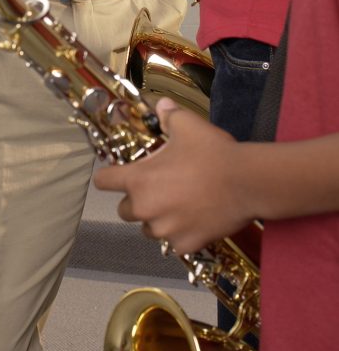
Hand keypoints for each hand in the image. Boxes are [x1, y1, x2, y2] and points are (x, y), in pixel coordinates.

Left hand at [94, 99, 252, 254]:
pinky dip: (181, 235)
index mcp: (138, 180)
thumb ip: (167, 116)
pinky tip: (196, 220)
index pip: (104, 182)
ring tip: (179, 205)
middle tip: (161, 188)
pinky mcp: (186, 246)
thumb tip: (161, 105)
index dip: (110, 176)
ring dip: (158, 219)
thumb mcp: (187, 125)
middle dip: (138, 200)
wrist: (246, 182)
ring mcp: (165, 230)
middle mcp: (145, 209)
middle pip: (125, 210)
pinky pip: (174, 243)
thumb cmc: (211, 152)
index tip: (120, 174)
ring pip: (149, 229)